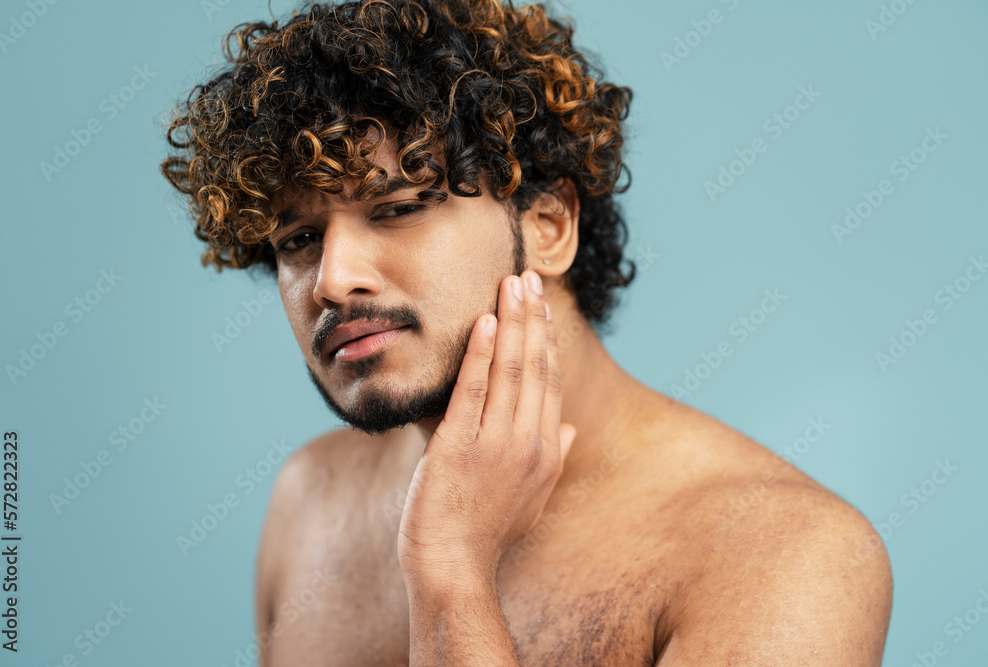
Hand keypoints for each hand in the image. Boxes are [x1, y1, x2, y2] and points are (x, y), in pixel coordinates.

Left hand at [397, 270, 576, 590]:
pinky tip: (484, 322)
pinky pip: (473, 390)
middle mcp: (529, 443)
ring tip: (513, 285)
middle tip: (529, 277)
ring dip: (513, 323)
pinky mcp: (459, 446)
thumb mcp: (533, 498)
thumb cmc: (486, 533)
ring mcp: (496, 444)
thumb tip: (570, 428)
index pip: (550, 383)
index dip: (547, 340)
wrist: (453, 567)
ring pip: (510, 370)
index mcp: (547, 452)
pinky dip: (480, 353)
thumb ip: (553, 458)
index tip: (542, 307)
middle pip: (536, 367)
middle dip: (533, 318)